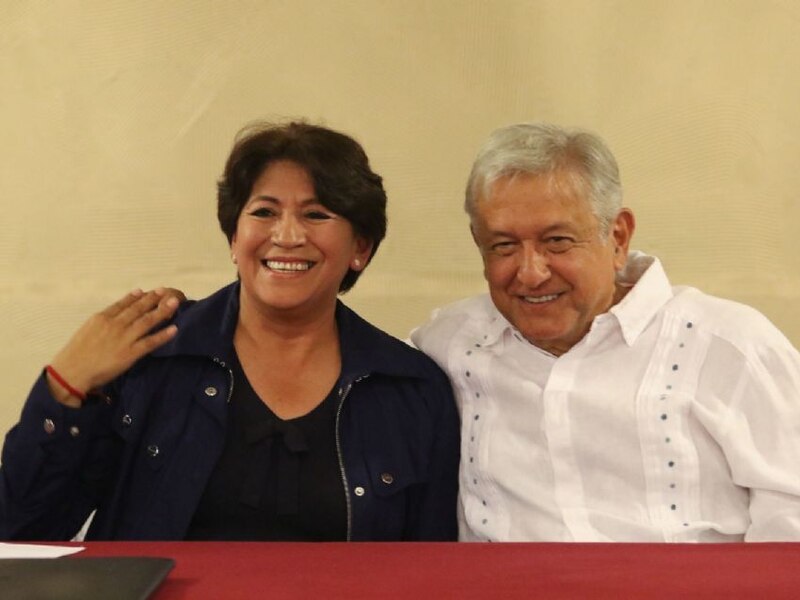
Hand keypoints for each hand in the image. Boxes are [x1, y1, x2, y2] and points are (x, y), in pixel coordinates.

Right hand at [47, 288, 183, 406]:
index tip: (146, 291)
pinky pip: (149, 342)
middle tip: (165, 291)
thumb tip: (114, 316)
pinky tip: (174, 329)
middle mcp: (114, 325)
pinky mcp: (129, 354)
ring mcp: (123, 338)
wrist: (71, 373)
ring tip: (174, 303)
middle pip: (137, 309)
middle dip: (153, 299)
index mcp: (101, 318)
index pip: (123, 304)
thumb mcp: (87, 330)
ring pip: (146, 321)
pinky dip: (163, 335)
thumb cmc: (76, 354)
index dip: (136, 297)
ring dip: (162, 311)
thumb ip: (101, 322)